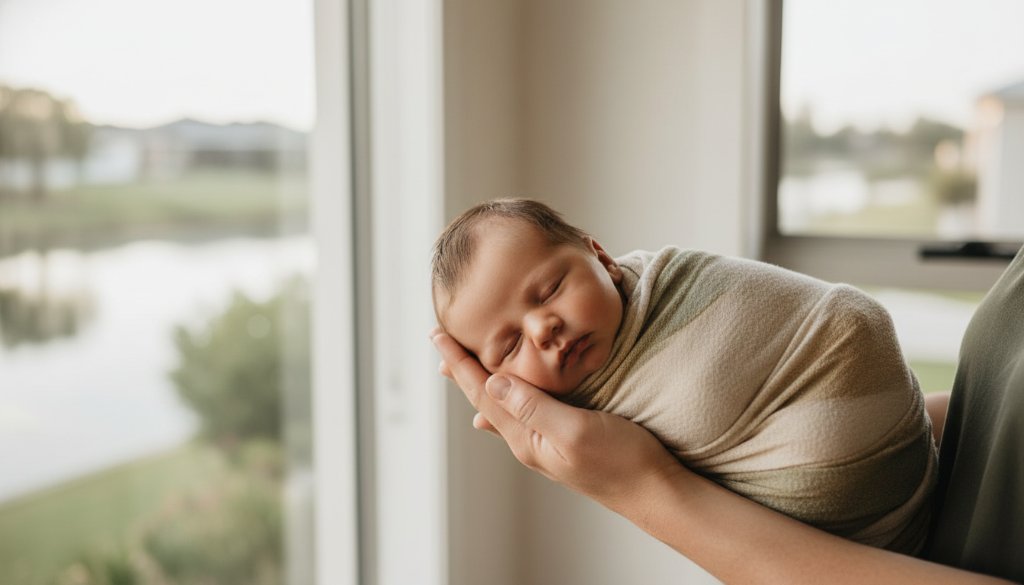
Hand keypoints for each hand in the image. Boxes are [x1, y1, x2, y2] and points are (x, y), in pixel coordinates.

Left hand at [431, 328, 681, 510]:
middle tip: (442, 343)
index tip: (438, 335)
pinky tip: (500, 403)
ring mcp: (545, 443)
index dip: (459, 363)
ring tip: (463, 366)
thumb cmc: (622, 462)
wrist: (655, 492)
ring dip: (481, 381)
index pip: (481, 392)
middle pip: (485, 398)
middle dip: (463, 370)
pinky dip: (507, 395)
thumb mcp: (576, 431)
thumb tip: (492, 382)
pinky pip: (522, 413)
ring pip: (502, 405)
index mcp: (526, 437)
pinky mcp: (564, 439)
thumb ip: (534, 407)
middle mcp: (528, 441)